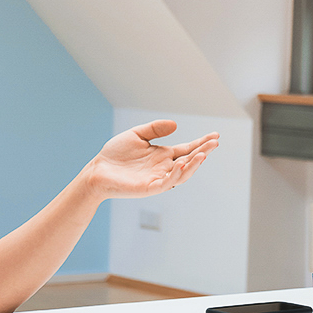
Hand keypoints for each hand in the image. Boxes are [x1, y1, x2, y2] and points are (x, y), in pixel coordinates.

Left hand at [84, 121, 218, 199]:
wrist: (98, 170)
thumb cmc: (115, 154)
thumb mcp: (136, 135)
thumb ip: (154, 129)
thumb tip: (175, 125)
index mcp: (163, 155)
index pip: (187, 149)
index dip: (201, 143)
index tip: (215, 136)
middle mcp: (164, 168)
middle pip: (190, 160)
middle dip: (203, 152)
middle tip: (215, 143)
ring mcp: (158, 178)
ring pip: (183, 174)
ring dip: (194, 165)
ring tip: (203, 154)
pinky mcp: (150, 188)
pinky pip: (167, 182)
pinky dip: (177, 174)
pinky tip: (183, 163)